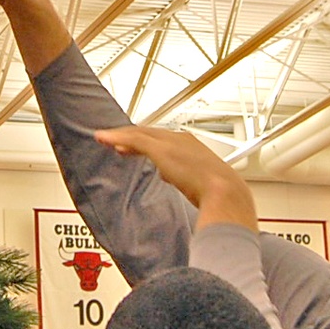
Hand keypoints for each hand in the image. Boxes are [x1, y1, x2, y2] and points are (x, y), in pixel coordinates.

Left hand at [95, 125, 256, 230]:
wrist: (225, 193)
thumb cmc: (221, 194)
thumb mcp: (203, 184)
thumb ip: (191, 181)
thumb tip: (182, 183)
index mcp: (193, 146)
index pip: (163, 140)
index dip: (146, 142)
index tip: (133, 149)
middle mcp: (181, 139)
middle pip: (149, 133)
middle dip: (131, 137)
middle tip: (115, 142)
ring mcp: (171, 143)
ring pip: (139, 134)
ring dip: (120, 136)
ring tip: (105, 139)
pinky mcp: (160, 149)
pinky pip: (133, 140)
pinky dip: (116, 137)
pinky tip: (103, 139)